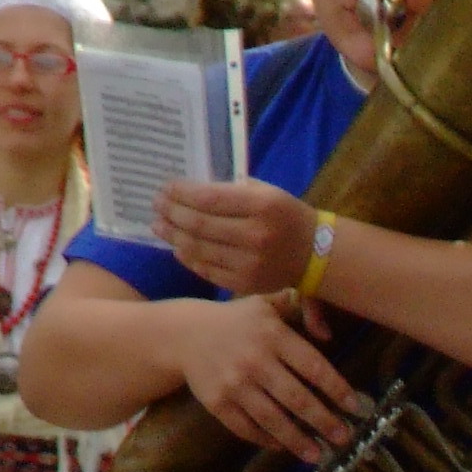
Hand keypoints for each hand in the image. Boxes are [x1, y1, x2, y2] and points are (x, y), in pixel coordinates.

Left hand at [157, 177, 315, 297]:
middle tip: (157, 205)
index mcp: (261, 207)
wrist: (315, 255)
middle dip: (172, 213)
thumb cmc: (286, 216)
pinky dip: (188, 258)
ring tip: (159, 225)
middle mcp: (255, 236)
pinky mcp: (245, 283)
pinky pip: (207, 270)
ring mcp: (249, 263)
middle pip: (199, 225)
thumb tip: (189, 190)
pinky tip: (178, 247)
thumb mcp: (266, 192)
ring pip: (199, 249)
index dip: (181, 193)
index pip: (209, 199)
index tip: (166, 187)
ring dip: (173, 235)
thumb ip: (231, 189)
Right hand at [180, 293, 367, 461]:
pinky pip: (245, 427)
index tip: (355, 407)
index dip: (336, 389)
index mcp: (273, 335)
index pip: (313, 366)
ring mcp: (234, 385)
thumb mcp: (265, 304)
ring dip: (297, 440)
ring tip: (317, 455)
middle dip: (324, 422)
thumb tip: (328, 331)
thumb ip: (298, 308)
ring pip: (272, 419)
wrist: (184, 334)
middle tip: (344, 438)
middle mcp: (255, 360)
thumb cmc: (236, 321)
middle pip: (297, 398)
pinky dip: (265, 440)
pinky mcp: (217, 403)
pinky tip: (283, 447)